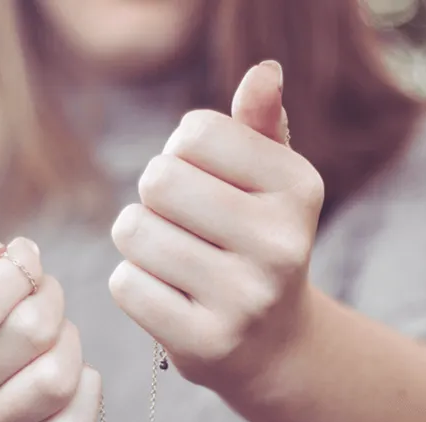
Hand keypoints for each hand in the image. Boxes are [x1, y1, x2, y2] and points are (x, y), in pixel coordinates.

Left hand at [109, 61, 324, 391]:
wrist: (275, 346)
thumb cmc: (259, 243)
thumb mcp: (271, 182)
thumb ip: (260, 123)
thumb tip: (263, 71)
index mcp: (299, 189)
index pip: (195, 132)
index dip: (182, 152)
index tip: (204, 182)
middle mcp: (280, 244)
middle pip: (158, 179)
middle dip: (156, 196)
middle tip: (182, 223)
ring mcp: (244, 299)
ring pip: (134, 231)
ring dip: (139, 240)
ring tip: (173, 258)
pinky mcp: (205, 343)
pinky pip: (126, 284)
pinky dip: (134, 284)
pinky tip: (167, 295)